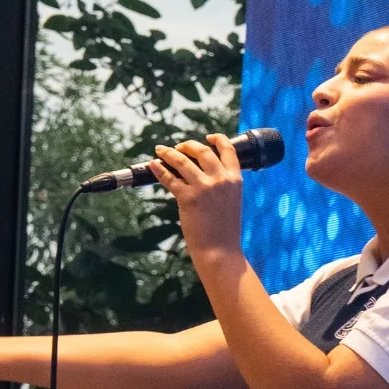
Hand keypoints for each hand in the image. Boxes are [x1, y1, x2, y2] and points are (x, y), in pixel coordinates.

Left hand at [151, 133, 244, 266]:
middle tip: (179, 147)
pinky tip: (153, 165)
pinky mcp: (188, 198)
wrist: (220, 251)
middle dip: (188, 145)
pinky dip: (159, 170)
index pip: (228, 150)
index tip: (208, 137)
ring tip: (160, 151)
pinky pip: (169, 178)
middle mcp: (221, 180)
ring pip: (182, 161)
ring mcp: (204, 188)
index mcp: (235, 179)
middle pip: (202, 151)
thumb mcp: (231, 202)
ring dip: (169, 153)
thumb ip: (222, 185)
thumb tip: (203, 172)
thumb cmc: (224, 231)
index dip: (217, 139)